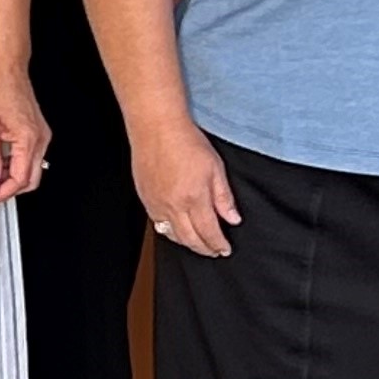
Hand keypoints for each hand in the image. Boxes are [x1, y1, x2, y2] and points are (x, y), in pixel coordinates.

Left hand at [0, 60, 49, 203]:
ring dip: (11, 177)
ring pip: (31, 169)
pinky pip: (30, 156)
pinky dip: (15, 164)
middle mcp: (40, 139)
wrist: (6, 67)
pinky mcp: (37, 131)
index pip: (20, 179)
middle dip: (9, 189)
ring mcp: (41, 135)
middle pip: (30, 179)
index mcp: (29, 139)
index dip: (2, 192)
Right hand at [134, 121, 239, 259]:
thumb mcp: (215, 168)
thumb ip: (224, 197)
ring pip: (172, 235)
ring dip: (187, 243)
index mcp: (194, 198)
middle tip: (214, 251)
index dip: (218, 245)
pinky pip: (158, 224)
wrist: (157, 127)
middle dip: (204, 249)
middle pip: (190, 239)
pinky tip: (178, 228)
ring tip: (198, 243)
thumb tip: (233, 218)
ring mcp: (157, 204)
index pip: (209, 232)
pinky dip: (170, 231)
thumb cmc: (186, 141)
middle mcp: (173, 206)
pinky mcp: (145, 198)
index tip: (225, 249)